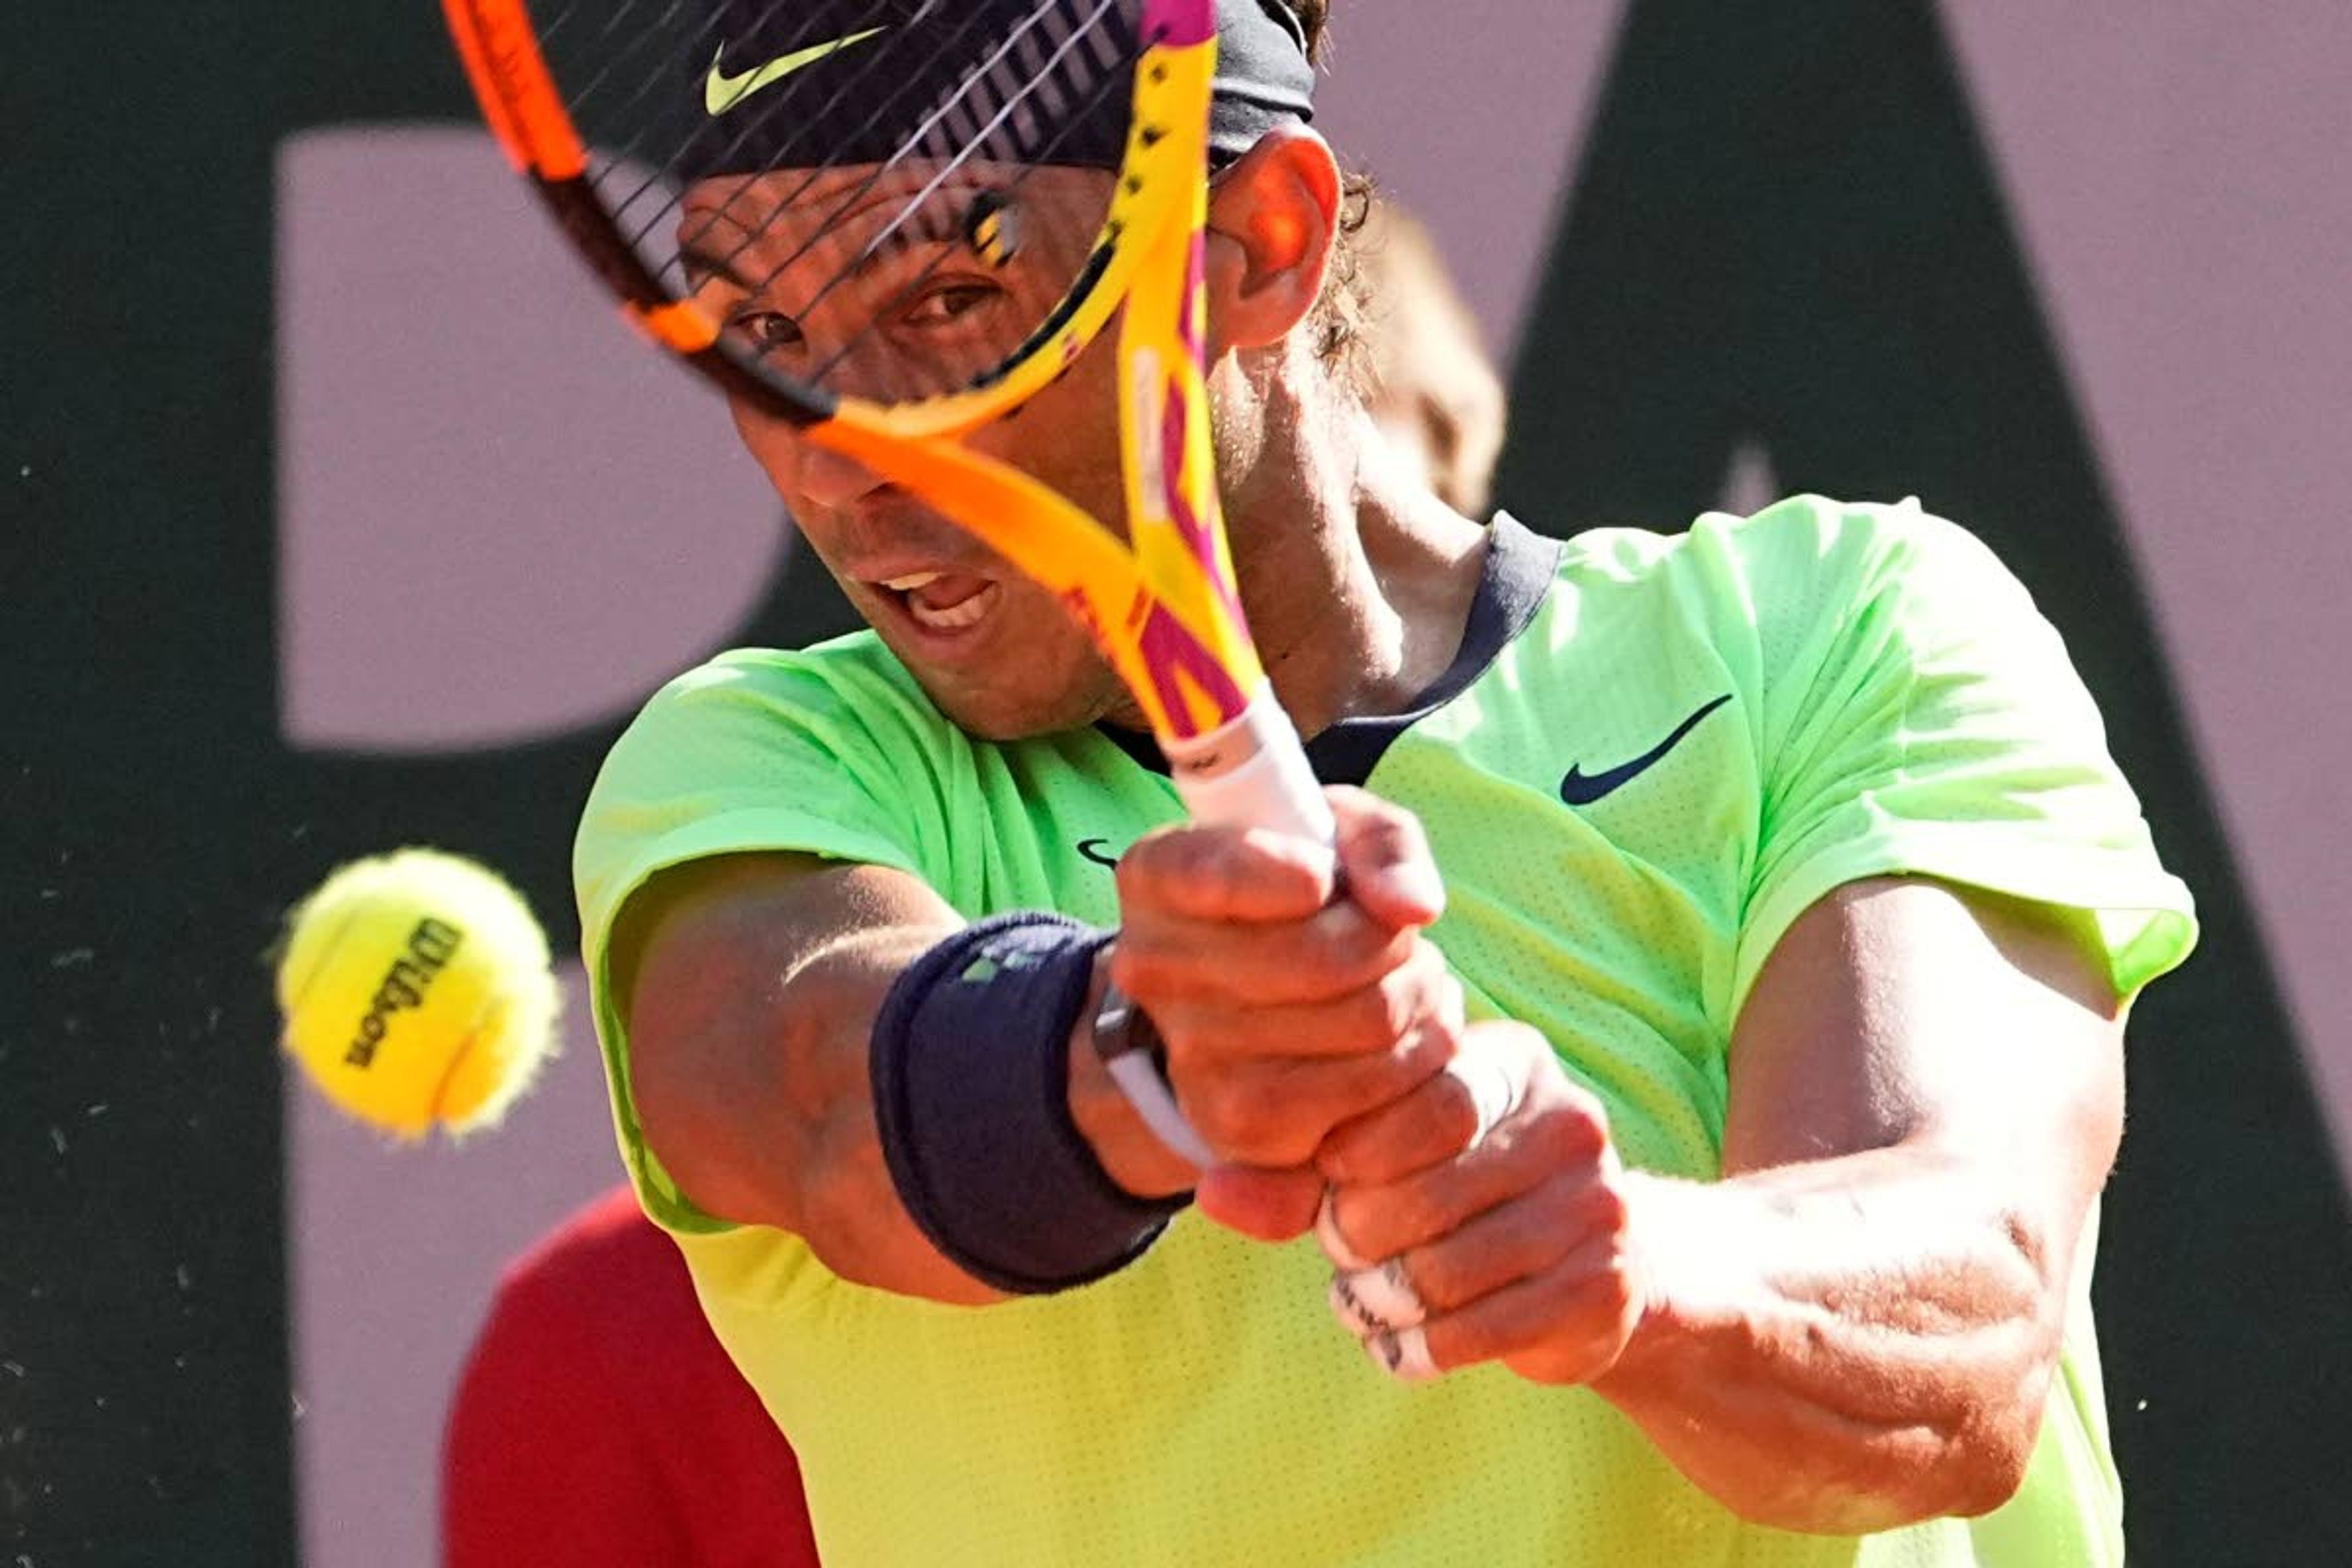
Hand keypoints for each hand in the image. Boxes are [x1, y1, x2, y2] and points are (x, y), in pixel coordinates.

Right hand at [1109, 788, 1463, 1224]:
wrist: (1243, 1005)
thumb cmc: (1299, 898)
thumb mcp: (1334, 834)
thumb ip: (1381, 843)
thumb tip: (1412, 907)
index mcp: (1157, 878)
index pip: (1215, 875)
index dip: (1289, 873)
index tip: (1322, 878)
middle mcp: (1156, 972)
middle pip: (1329, 959)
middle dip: (1394, 945)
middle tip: (1397, 941)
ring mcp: (1193, 1060)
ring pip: (1369, 1026)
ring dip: (1419, 1001)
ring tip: (1405, 985)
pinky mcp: (1244, 1130)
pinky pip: (1375, 1101)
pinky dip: (1414, 1064)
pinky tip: (1397, 1041)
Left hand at [1315, 1020, 1649, 1386]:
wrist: (1584, 1275)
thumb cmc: (1455, 1201)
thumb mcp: (1377, 1169)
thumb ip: (1294, 1176)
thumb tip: (1211, 1193)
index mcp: (1513, 1063)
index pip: (1418, 1102)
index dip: (1354, 1157)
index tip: (1335, 1178)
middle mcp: (1570, 1121)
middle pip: (1422, 1192)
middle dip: (1356, 1238)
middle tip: (1345, 1254)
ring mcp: (1597, 1205)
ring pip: (1445, 1270)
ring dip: (1381, 1303)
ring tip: (1367, 1301)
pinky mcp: (1602, 1286)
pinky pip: (1480, 1329)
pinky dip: (1422, 1349)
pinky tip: (1406, 1344)